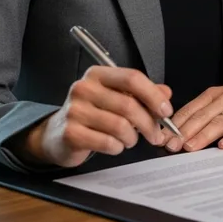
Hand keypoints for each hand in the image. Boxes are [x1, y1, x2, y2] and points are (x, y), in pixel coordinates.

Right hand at [19, 66, 175, 167]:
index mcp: (97, 75)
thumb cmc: (91, 114)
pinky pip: (108, 142)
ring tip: (130, 140)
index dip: (153, 96)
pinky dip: (118, 147)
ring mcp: (75, 110)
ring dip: (132, 138)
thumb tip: (166, 93)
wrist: (56, 135)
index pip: (132, 78)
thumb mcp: (115, 98)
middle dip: (149, 124)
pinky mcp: (71, 133)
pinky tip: (115, 145)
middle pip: (129, 105)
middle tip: (156, 135)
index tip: (166, 111)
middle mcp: (84, 88)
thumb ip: (141, 94)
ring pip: (120, 126)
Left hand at [165, 72, 222, 152]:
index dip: (174, 125)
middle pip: (202, 116)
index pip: (190, 110)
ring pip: (220, 121)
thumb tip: (180, 132)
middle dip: (183, 132)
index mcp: (215, 94)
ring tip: (190, 148)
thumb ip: (206, 113)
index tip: (161, 138)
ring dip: (203, 135)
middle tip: (170, 146)